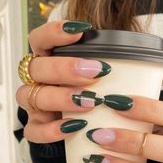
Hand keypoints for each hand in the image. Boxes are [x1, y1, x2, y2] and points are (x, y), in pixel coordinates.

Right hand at [16, 21, 110, 141]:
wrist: (86, 122)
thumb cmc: (95, 92)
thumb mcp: (99, 75)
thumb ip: (103, 63)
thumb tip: (129, 51)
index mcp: (49, 62)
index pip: (39, 40)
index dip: (54, 33)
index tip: (80, 31)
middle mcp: (38, 81)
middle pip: (37, 68)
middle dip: (64, 69)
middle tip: (94, 73)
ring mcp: (35, 105)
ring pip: (33, 97)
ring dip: (61, 98)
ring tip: (89, 102)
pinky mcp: (37, 126)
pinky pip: (34, 130)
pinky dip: (52, 130)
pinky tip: (74, 126)